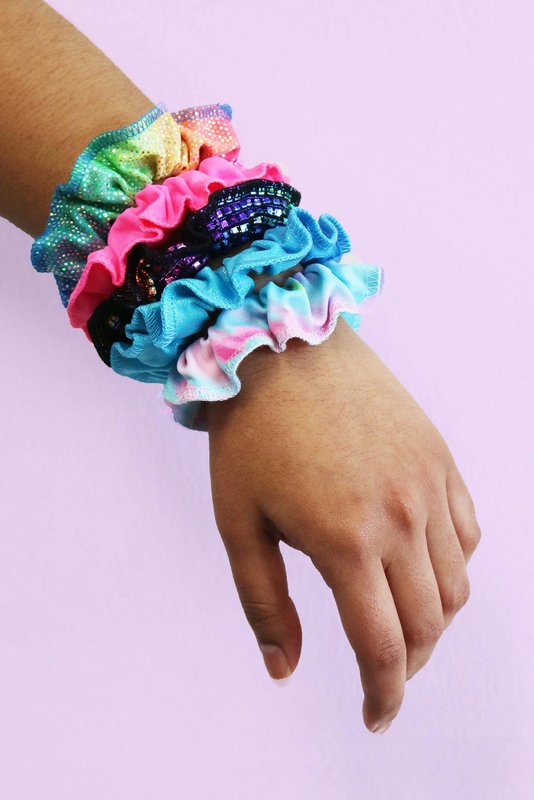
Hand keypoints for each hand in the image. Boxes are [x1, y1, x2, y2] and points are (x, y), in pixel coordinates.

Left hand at [205, 317, 480, 732]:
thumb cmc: (250, 433)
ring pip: (457, 584)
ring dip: (433, 620)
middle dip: (406, 664)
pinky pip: (469, 532)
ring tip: (398, 620)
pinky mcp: (439, 457)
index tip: (375, 716)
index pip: (383, 646)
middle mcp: (400, 516)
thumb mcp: (238, 522)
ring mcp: (428, 484)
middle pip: (428, 624)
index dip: (384, 695)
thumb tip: (284, 669)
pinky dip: (454, 566)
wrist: (283, 344)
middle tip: (380, 670)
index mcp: (344, 539)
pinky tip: (421, 564)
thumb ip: (264, 602)